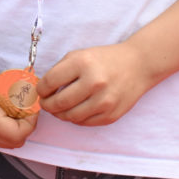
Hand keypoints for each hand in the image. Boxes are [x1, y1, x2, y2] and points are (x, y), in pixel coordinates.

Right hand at [0, 50, 33, 149]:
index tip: (30, 104)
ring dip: (17, 129)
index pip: (18, 134)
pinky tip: (6, 112)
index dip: (30, 122)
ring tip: (17, 108)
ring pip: (7, 143)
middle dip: (26, 126)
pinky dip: (7, 130)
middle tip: (26, 106)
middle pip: (14, 141)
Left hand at [39, 42, 158, 126]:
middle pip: (58, 103)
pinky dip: (76, 118)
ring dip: (59, 114)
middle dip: (47, 105)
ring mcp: (104, 101)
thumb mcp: (80, 55)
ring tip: (59, 108)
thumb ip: (60, 70)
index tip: (41, 91)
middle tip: (45, 103)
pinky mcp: (111, 115)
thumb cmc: (105, 59)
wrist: (138, 65)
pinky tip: (76, 110)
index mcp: (82, 63)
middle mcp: (94, 82)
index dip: (41, 89)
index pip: (50, 82)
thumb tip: (42, 90)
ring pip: (70, 116)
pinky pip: (84, 123)